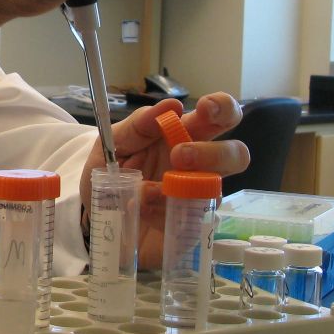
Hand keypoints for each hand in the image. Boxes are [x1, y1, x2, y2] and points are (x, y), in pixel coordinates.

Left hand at [78, 93, 248, 268]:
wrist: (96, 215)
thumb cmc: (112, 172)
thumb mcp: (114, 144)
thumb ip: (138, 125)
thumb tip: (170, 105)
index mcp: (183, 136)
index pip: (219, 116)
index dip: (222, 109)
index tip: (205, 109)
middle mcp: (199, 166)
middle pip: (237, 155)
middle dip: (214, 153)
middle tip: (179, 154)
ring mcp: (199, 198)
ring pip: (217, 191)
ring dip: (179, 188)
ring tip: (144, 190)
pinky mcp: (190, 228)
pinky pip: (189, 221)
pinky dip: (161, 213)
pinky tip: (139, 209)